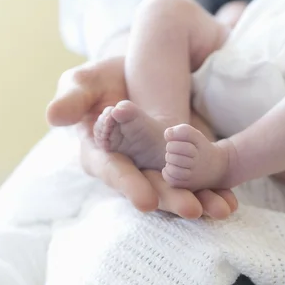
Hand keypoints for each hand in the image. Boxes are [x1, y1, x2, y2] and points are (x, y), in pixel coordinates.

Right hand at [47, 58, 237, 218]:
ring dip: (199, 200)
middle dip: (170, 199)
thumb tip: (53, 115)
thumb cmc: (103, 81)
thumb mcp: (84, 82)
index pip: (114, 171)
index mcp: (101, 154)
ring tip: (221, 208)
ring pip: (177, 188)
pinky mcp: (182, 163)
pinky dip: (215, 189)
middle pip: (150, 187)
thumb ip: (72, 97)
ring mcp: (157, 168)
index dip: (129, 185)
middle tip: (192, 210)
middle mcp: (130, 168)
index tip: (146, 201)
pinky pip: (199, 180)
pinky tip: (231, 199)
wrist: (135, 74)